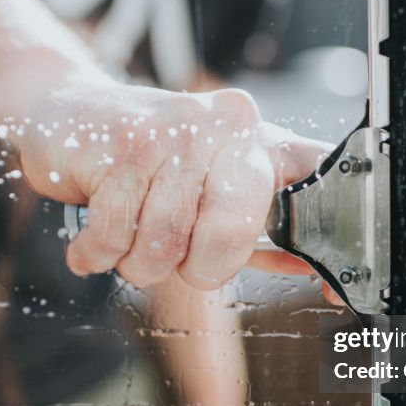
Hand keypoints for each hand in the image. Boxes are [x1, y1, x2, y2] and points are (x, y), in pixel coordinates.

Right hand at [18, 82, 328, 289]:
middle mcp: (226, 127)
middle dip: (195, 267)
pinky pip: (114, 236)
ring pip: (163, 244)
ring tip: (129, 233)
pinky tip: (95, 236)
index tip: (336, 293)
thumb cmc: (150, 161)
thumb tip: (310, 268)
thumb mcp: (213, 188)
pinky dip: (97, 253)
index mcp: (259, 139)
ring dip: (137, 262)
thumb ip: (262, 228)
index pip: (314, 179)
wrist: (69, 112)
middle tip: (176, 253)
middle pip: (229, 236)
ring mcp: (174, 132)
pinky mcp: (121, 145)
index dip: (329, 240)